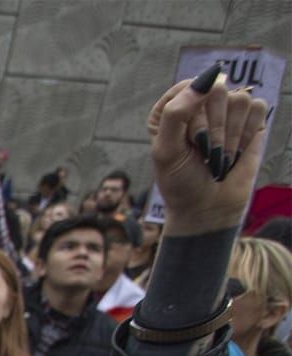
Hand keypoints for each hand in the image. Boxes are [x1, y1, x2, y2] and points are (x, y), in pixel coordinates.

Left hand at [146, 68, 268, 235]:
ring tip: (218, 154)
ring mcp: (226, 110)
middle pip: (219, 90)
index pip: (190, 88)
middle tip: (204, 151)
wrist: (207, 207)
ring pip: (241, 99)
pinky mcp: (249, 120)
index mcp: (172, 107)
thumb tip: (206, 80)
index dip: (193, 116)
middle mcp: (200, 104)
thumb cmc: (180, 181)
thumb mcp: (165, 151)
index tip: (187, 141)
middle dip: (213, 127)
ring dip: (230, 134)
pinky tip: (235, 151)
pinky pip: (258, 107)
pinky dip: (246, 133)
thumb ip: (176, 112)